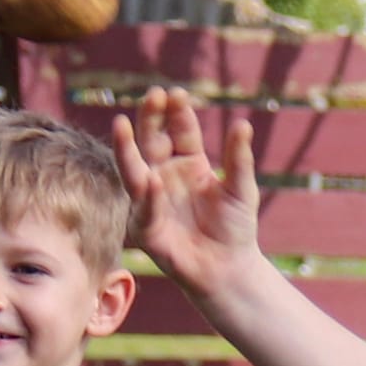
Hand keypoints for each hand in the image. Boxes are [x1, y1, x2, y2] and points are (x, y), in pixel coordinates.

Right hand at [112, 87, 259, 299]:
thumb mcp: (242, 191)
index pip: (180, 130)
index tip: (178, 94)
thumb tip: (244, 124)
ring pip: (135, 168)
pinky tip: (152, 181)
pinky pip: (145, 209)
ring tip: (121, 124)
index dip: (178, 113)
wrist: (229, 270)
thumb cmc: (235, 229)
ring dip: (126, 148)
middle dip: (151, 118)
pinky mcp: (146, 228)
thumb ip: (239, 160)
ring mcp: (152, 199)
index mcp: (189, 162)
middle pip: (152, 140)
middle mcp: (165, 175)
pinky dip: (148, 196)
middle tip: (153, 96)